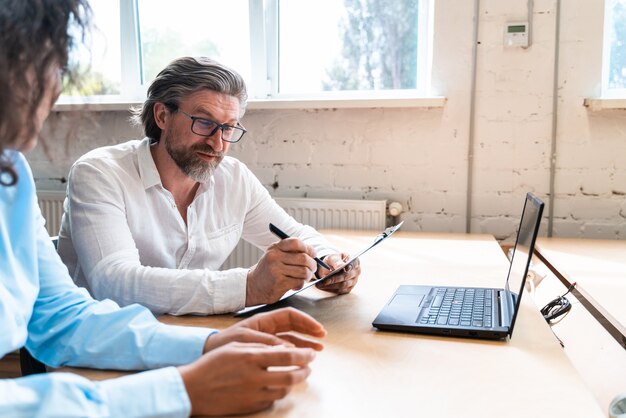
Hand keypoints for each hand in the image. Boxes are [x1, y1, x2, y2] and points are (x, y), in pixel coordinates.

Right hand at [179, 342, 316, 415]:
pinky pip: (271, 401)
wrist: (193, 389)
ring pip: (284, 391)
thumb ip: (260, 346)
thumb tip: (283, 347)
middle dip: (304, 371)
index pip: (288, 356)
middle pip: (291, 376)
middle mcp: (255, 377)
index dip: (304, 355)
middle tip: (309, 368)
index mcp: (252, 357)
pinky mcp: (249, 407)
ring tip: (294, 376)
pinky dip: (277, 393)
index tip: (311, 354)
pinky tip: (276, 387)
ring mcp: (253, 394)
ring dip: (293, 383)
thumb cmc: (212, 364)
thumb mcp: (235, 346)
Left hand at [203, 307, 326, 352]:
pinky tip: (301, 357)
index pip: (290, 316)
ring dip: (304, 343)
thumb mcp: (246, 340)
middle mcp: (267, 328)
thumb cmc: (224, 342)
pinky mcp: (263, 350)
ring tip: (317, 350)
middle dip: (309, 331)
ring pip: (291, 338)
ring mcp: (266, 339)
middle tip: (322, 339)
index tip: (317, 330)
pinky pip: (283, 349)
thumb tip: (289, 348)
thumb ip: (267, 342)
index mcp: (263, 320)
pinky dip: (294, 352)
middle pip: (294, 326)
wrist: (208, 352)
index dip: (306, 321)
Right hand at [246, 238, 317, 305]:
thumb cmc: (268, 270)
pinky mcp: (279, 283)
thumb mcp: (275, 256)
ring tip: (305, 277)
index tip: (312, 254)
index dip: (308, 248)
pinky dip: (301, 284)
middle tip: (312, 268)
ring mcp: (276, 270)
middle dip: (312, 264)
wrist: (253, 286)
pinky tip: (296, 285)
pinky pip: (299, 281)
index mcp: (275, 248)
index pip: (296, 242)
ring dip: (308, 275)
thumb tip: (312, 253)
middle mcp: (275, 257)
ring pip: (303, 271)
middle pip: (303, 258)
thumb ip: (290, 252)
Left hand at [315, 253, 360, 293]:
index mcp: (355, 262)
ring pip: (343, 285)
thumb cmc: (333, 261)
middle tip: (324, 279)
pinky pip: (339, 290)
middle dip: (334, 278)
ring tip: (320, 284)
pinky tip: (322, 286)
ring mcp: (353, 281)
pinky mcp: (348, 289)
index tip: (345, 268)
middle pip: (347, 276)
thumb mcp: (333, 257)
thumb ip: (337, 261)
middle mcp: (356, 272)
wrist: (330, 267)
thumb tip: (341, 266)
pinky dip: (330, 289)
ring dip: (331, 285)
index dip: (350, 266)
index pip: (354, 264)